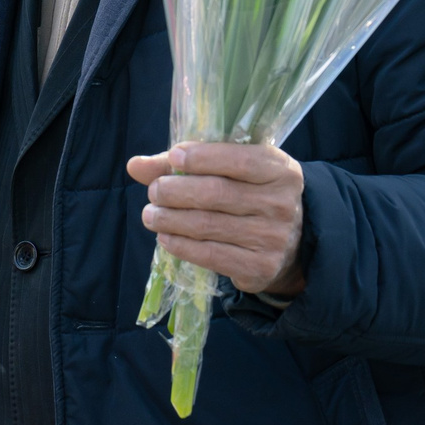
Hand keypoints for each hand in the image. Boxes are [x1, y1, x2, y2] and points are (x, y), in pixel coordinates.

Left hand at [127, 141, 305, 296]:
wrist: (289, 246)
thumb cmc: (249, 196)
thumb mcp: (231, 172)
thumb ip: (184, 164)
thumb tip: (135, 165)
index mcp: (280, 170)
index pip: (239, 160)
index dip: (202, 158)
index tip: (174, 157)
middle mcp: (281, 203)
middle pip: (216, 193)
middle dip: (176, 191)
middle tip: (154, 191)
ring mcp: (273, 237)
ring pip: (208, 225)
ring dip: (170, 219)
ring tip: (150, 215)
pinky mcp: (260, 267)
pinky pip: (211, 255)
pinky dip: (181, 245)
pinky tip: (165, 237)